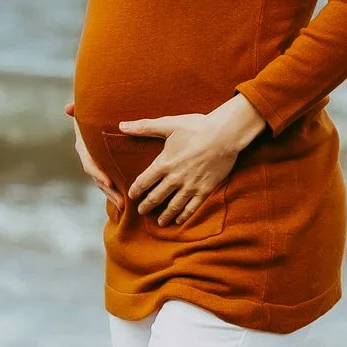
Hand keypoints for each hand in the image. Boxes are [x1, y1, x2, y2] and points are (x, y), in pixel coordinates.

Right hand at [66, 106, 122, 210]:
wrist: (94, 117)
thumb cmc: (91, 111)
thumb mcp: (86, 110)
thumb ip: (78, 110)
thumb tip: (68, 107)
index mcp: (83, 146)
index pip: (89, 163)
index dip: (98, 173)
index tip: (109, 182)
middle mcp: (88, 157)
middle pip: (97, 178)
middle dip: (109, 191)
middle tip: (122, 201)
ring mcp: (96, 164)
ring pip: (103, 184)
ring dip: (113, 195)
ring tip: (125, 206)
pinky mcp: (104, 167)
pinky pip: (109, 181)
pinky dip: (116, 191)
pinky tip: (127, 201)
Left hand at [119, 95, 266, 226]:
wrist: (224, 135)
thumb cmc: (196, 127)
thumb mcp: (168, 124)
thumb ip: (143, 127)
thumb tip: (121, 125)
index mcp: (164, 163)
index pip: (144, 182)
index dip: (136, 190)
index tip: (132, 196)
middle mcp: (174, 178)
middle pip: (156, 197)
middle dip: (147, 206)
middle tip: (142, 211)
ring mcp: (190, 186)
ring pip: (173, 206)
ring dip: (164, 215)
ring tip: (159, 222)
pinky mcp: (205, 189)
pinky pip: (192, 207)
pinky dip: (184, 215)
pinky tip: (179, 219)